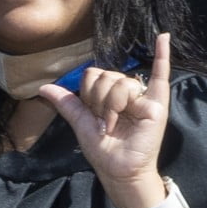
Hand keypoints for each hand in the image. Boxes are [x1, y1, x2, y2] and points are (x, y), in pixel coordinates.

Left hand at [38, 35, 174, 207]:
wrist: (118, 170)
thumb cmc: (103, 150)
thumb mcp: (80, 123)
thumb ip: (66, 103)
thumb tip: (43, 88)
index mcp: (108, 93)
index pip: (93, 74)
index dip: (88, 94)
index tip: (93, 116)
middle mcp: (126, 91)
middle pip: (106, 76)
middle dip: (99, 101)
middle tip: (107, 123)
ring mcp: (142, 96)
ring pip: (120, 83)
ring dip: (112, 106)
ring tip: (116, 124)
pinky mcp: (156, 105)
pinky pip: (161, 74)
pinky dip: (162, 54)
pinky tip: (163, 37)